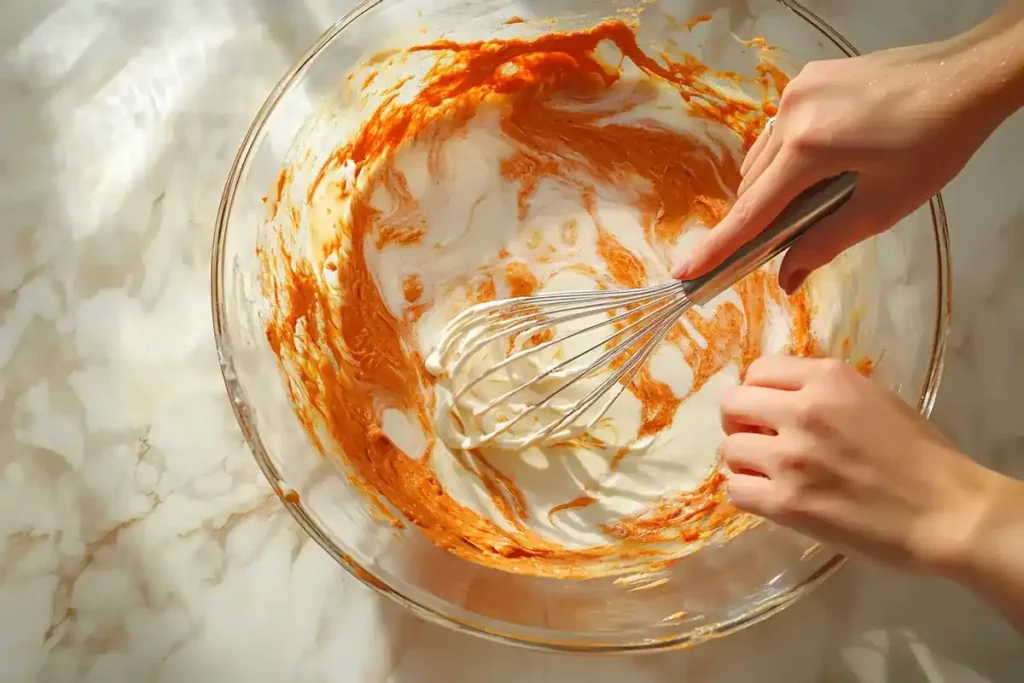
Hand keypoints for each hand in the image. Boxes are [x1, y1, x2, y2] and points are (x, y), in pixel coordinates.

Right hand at [675, 37, 1017, 292]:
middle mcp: (790, 114)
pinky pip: (778, 130)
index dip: (719, 247)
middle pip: (753, 184)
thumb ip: (824, 243)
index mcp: (808, 148)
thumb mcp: (882, 206)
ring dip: (775, 184)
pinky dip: (787, 155)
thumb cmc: (933, 145)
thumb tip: (785, 280)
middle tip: (793, 236)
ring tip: (821, 192)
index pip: (752, 211)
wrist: (965, 77)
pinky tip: (826, 158)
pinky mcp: (807, 78)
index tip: (686, 272)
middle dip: (762, 215)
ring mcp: (796, 91)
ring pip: (762, 156)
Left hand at [720, 356, 1001, 573]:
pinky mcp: (787, 502)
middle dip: (740, 422)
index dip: (757, 392)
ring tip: (770, 473)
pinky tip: (771, 497)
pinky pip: (736, 490)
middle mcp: (803, 410)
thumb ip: (824, 392)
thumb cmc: (921, 457)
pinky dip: (748, 493)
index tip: (767, 410)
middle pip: (732, 405)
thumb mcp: (873, 398)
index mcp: (828, 379)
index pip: (758, 371)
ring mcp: (790, 457)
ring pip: (729, 449)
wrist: (949, 513)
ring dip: (744, 461)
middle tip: (758, 440)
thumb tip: (780, 398)